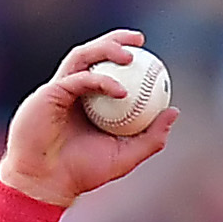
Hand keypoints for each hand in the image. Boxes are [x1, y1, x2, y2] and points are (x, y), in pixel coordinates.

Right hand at [0, 33, 175, 205]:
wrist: (48, 182)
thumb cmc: (83, 172)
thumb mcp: (126, 155)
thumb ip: (152, 136)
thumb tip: (174, 111)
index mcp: (88, 101)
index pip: (107, 70)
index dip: (126, 56)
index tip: (152, 56)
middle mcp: (72, 90)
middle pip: (92, 54)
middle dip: (114, 39)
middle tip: (139, 39)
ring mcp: (58, 89)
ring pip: (81, 57)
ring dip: (105, 49)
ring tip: (130, 54)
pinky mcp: (48, 94)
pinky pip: (77, 79)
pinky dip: (99, 81)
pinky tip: (121, 91)